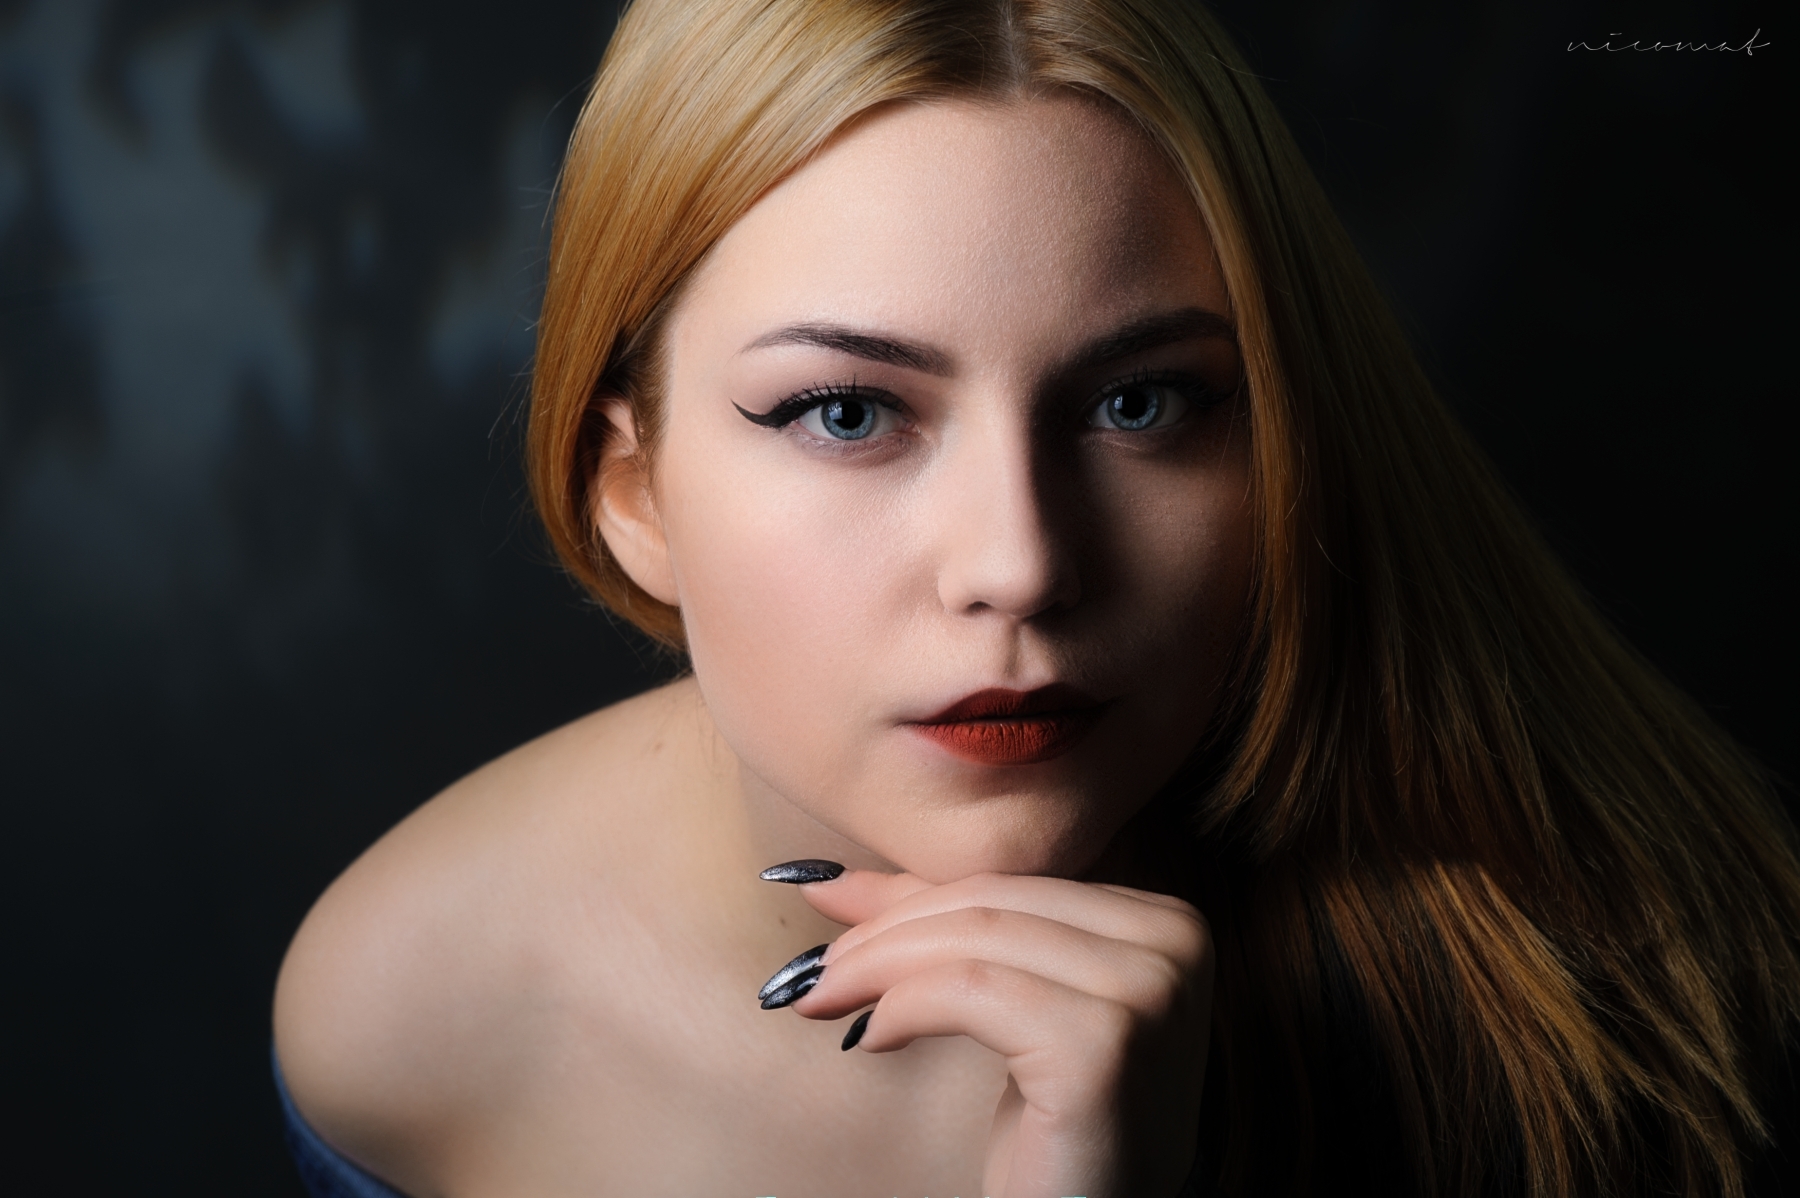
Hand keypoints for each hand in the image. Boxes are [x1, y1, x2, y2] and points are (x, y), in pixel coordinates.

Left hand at [779, 867, 1212, 1197]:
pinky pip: (974, 992)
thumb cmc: (1059, 1137)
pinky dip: (904, 1006)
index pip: (1015, 885)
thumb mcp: (1006, 1012)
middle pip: (996, 904)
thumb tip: (826, 879)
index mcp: (1167, 922)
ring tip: (824, 999)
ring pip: (979, 940)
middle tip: (813, 970)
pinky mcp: (1104, 1044)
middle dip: (885, 930)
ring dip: (878, 966)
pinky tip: (871, 1038)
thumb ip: (939, 933)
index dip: (913, 901)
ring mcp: (1149, 992)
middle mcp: (1176, 944)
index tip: (829, 913)